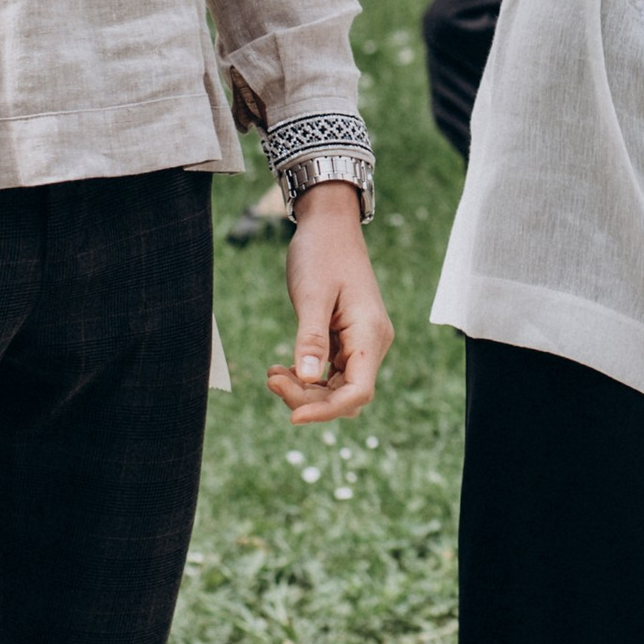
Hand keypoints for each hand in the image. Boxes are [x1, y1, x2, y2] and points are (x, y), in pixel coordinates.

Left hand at [267, 183, 392, 422]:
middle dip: (308, 399)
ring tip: (273, 374)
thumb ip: (311, 339)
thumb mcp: (311, 296)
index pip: (358, 392)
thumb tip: (308, 380)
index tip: (292, 416)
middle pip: (345, 395)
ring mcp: (361, 342)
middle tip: (271, 380)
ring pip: (336, 387)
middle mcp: (372, 342)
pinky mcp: (347, 339)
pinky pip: (330, 372)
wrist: (329, 226)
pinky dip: (307, 377)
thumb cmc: (321, 254)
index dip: (327, 411)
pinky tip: (282, 369)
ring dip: (304, 390)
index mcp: (370, 333)